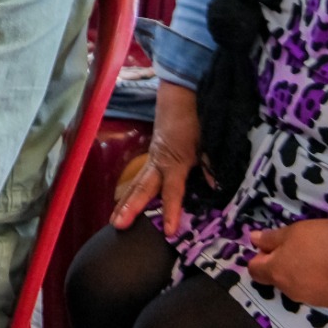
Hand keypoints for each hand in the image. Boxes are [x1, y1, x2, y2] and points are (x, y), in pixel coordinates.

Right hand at [112, 82, 199, 234]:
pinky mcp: (152, 156)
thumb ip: (210, 166)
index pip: (172, 192)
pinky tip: (123, 202)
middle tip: (117, 225)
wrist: (180, 96)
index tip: (168, 231)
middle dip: (130, 208)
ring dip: (125, 202)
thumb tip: (215, 187)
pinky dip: (130, 191)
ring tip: (113, 219)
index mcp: (175, 162)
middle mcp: (158, 163)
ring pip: (136, 184)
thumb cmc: (195, 119)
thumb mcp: (208, 143)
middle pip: (142, 189)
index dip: (170, 211)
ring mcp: (152, 159)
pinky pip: (140, 177)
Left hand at [249, 219, 327, 306]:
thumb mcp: (290, 232)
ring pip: (296, 287)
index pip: (255, 271)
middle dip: (281, 266)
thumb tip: (254, 240)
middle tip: (296, 250)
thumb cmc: (319, 239)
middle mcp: (290, 291)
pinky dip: (317, 283)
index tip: (271, 248)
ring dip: (299, 276)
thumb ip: (269, 239)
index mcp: (276, 273)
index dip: (260, 258)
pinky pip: (315, 293)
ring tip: (315, 260)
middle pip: (277, 279)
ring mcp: (311, 299)